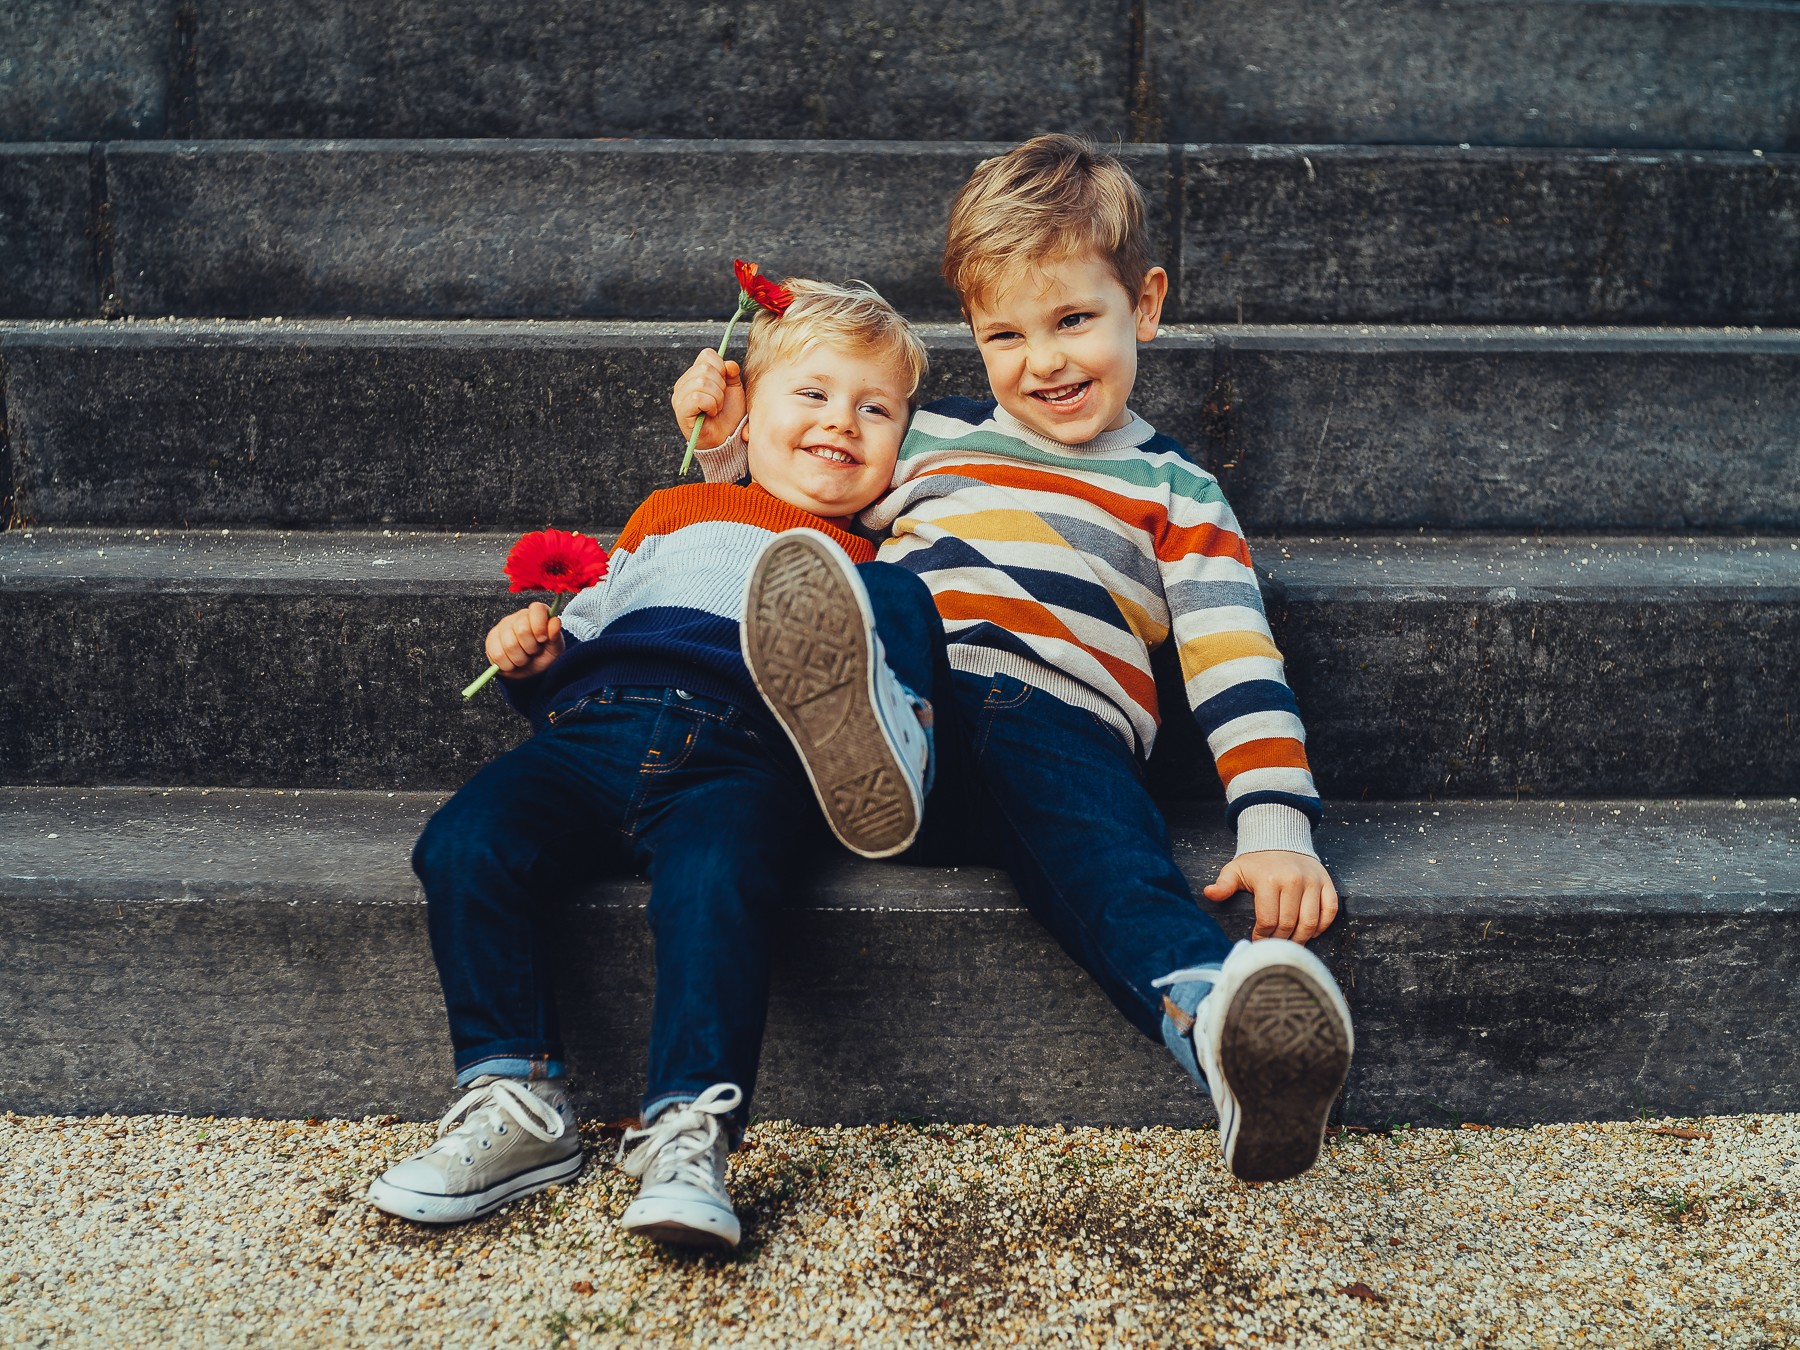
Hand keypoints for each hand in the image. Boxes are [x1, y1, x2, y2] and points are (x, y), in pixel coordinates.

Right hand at [485, 603, 563, 678]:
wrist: (527, 670)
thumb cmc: (542, 654)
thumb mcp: (555, 648)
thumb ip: (556, 636)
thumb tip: (555, 622)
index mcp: (537, 614)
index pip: (537, 609)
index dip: (540, 626)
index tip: (543, 639)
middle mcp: (519, 616)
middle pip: (522, 630)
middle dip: (531, 648)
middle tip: (533, 652)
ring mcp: (503, 626)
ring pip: (510, 645)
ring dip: (521, 659)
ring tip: (524, 658)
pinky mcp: (491, 639)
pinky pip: (498, 655)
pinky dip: (509, 665)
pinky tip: (512, 662)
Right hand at [672, 348, 745, 449]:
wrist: (727, 439)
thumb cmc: (729, 415)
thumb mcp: (735, 390)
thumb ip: (732, 374)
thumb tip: (729, 364)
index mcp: (695, 374)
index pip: (707, 355)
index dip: (721, 368)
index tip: (724, 385)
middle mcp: (684, 383)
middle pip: (705, 368)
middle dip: (720, 385)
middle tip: (720, 400)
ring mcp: (679, 397)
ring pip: (701, 382)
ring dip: (717, 397)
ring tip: (716, 408)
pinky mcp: (681, 411)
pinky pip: (697, 397)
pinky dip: (710, 405)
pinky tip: (711, 413)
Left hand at [1203, 850, 1339, 942]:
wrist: (1281, 839)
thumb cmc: (1256, 861)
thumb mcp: (1235, 870)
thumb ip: (1223, 885)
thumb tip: (1209, 894)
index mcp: (1269, 880)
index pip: (1267, 920)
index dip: (1262, 936)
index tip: (1257, 941)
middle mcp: (1293, 880)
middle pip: (1289, 924)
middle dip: (1279, 940)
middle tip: (1273, 946)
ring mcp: (1312, 882)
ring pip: (1310, 922)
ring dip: (1301, 938)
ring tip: (1290, 944)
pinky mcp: (1326, 882)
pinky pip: (1330, 910)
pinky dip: (1322, 926)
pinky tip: (1311, 932)